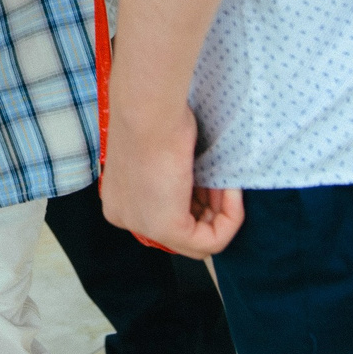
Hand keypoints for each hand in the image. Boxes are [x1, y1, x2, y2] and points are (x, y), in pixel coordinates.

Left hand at [99, 97, 242, 257]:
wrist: (149, 110)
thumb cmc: (156, 117)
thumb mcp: (165, 155)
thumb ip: (176, 181)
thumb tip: (205, 194)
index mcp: (120, 199)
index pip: (167, 216)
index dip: (200, 201)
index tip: (213, 178)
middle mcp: (126, 216)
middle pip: (183, 231)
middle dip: (213, 209)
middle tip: (225, 183)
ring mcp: (143, 226)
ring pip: (198, 240)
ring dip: (223, 211)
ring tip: (227, 183)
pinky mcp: (166, 229)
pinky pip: (211, 242)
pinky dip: (231, 218)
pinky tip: (231, 190)